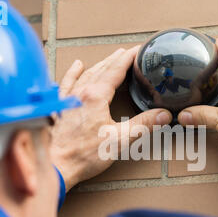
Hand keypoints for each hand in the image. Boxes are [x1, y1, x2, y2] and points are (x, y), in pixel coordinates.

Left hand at [51, 46, 172, 190]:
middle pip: (101, 69)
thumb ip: (143, 125)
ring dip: (99, 64)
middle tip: (128, 53)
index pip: (116, 70)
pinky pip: (66, 83)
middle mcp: (80, 93)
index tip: (139, 50)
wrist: (54, 166)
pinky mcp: (59, 108)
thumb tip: (163, 115)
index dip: (129, 58)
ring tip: (110, 58)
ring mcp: (68, 99)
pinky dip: (73, 73)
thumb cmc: (82, 155)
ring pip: (85, 74)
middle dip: (116, 59)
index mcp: (96, 96)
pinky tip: (76, 66)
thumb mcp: (119, 140)